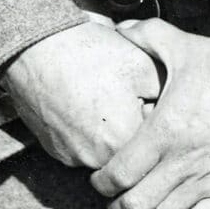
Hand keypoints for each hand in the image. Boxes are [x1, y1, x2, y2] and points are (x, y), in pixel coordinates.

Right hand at [1, 20, 160, 169]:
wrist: (35, 49)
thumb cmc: (89, 53)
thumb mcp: (141, 64)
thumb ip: (164, 95)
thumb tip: (174, 110)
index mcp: (124, 140)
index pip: (157, 141)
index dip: (156, 114)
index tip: (148, 95)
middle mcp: (98, 159)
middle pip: (131, 150)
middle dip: (134, 124)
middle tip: (126, 94)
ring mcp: (73, 158)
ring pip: (107, 150)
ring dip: (111, 129)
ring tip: (103, 95)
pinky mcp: (56, 152)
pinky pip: (83, 148)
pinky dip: (88, 130)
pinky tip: (85, 101)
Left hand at [89, 19, 209, 208]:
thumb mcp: (184, 45)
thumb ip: (147, 36)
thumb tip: (120, 29)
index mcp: (164, 129)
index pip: (117, 173)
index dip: (101, 183)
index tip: (99, 181)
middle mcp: (181, 163)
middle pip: (134, 204)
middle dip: (117, 208)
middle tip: (114, 203)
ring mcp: (207, 183)